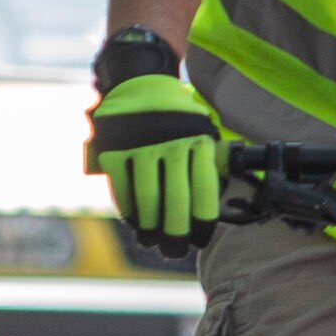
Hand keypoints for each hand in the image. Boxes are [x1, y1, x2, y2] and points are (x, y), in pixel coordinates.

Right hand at [86, 72, 224, 242]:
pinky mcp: (114, 149)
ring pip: (147, 199)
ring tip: (152, 241)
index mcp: (198, 141)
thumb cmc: (177, 118)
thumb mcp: (201, 131)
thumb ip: (210, 162)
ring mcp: (140, 146)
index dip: (202, 222)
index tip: (199, 239)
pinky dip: (129, 210)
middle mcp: (171, 143)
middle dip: (176, 233)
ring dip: (150, 227)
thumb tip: (222, 200)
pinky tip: (135, 222)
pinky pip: (122, 189)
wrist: (139, 83)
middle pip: (176, 200)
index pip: (204, 191)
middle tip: (175, 252)